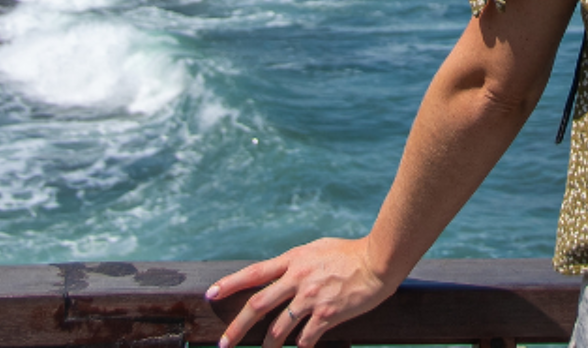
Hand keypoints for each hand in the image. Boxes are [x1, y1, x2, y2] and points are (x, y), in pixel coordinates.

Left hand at [205, 237, 399, 347]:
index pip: (254, 272)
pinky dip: (300, 347)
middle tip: (224, 344)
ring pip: (279, 327)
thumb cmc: (350, 253)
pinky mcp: (327, 314)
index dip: (230, 284)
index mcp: (294, 259)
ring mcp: (311, 297)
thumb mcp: (317, 249)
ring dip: (268, 345)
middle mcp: (298, 278)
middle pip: (258, 305)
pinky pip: (305, 338)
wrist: (378, 260)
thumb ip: (296, 261)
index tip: (210, 294)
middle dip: (237, 327)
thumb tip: (281, 271)